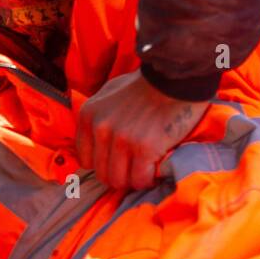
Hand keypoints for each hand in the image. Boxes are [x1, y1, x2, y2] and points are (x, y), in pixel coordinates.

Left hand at [75, 70, 207, 190]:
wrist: (174, 78)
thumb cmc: (144, 85)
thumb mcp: (109, 93)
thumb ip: (98, 116)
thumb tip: (95, 142)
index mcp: (88, 115)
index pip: (85, 159)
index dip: (103, 163)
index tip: (117, 160)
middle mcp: (101, 129)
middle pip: (102, 174)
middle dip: (119, 174)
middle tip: (135, 166)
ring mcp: (122, 140)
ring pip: (119, 181)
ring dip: (133, 179)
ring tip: (145, 168)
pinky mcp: (144, 148)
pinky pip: (140, 180)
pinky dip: (148, 179)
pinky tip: (155, 168)